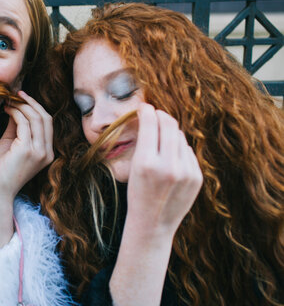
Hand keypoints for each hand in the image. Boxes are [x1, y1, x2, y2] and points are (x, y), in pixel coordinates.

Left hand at [0, 91, 53, 248]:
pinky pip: (24, 124)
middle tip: (17, 94)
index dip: (36, 107)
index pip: (47, 123)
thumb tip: (15, 107)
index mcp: (46, 152)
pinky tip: (7, 110)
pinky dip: (16, 113)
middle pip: (45, 118)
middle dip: (31, 103)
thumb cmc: (1, 169)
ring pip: (36, 118)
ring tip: (10, 101)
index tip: (22, 98)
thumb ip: (16, 127)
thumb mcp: (11, 144)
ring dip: (22, 106)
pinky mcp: (27, 150)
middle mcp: (47, 152)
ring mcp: (39, 152)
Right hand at [126, 103, 202, 237]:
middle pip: (169, 125)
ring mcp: (185, 172)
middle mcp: (168, 165)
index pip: (151, 123)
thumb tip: (154, 116)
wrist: (152, 224)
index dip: (147, 111)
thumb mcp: (134, 168)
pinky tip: (171, 160)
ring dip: (170, 134)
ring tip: (160, 143)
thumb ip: (146, 142)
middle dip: (161, 116)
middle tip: (155, 114)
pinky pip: (188, 151)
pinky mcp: (197, 177)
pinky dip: (179, 150)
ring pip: (180, 137)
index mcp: (146, 162)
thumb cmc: (138, 194)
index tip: (145, 107)